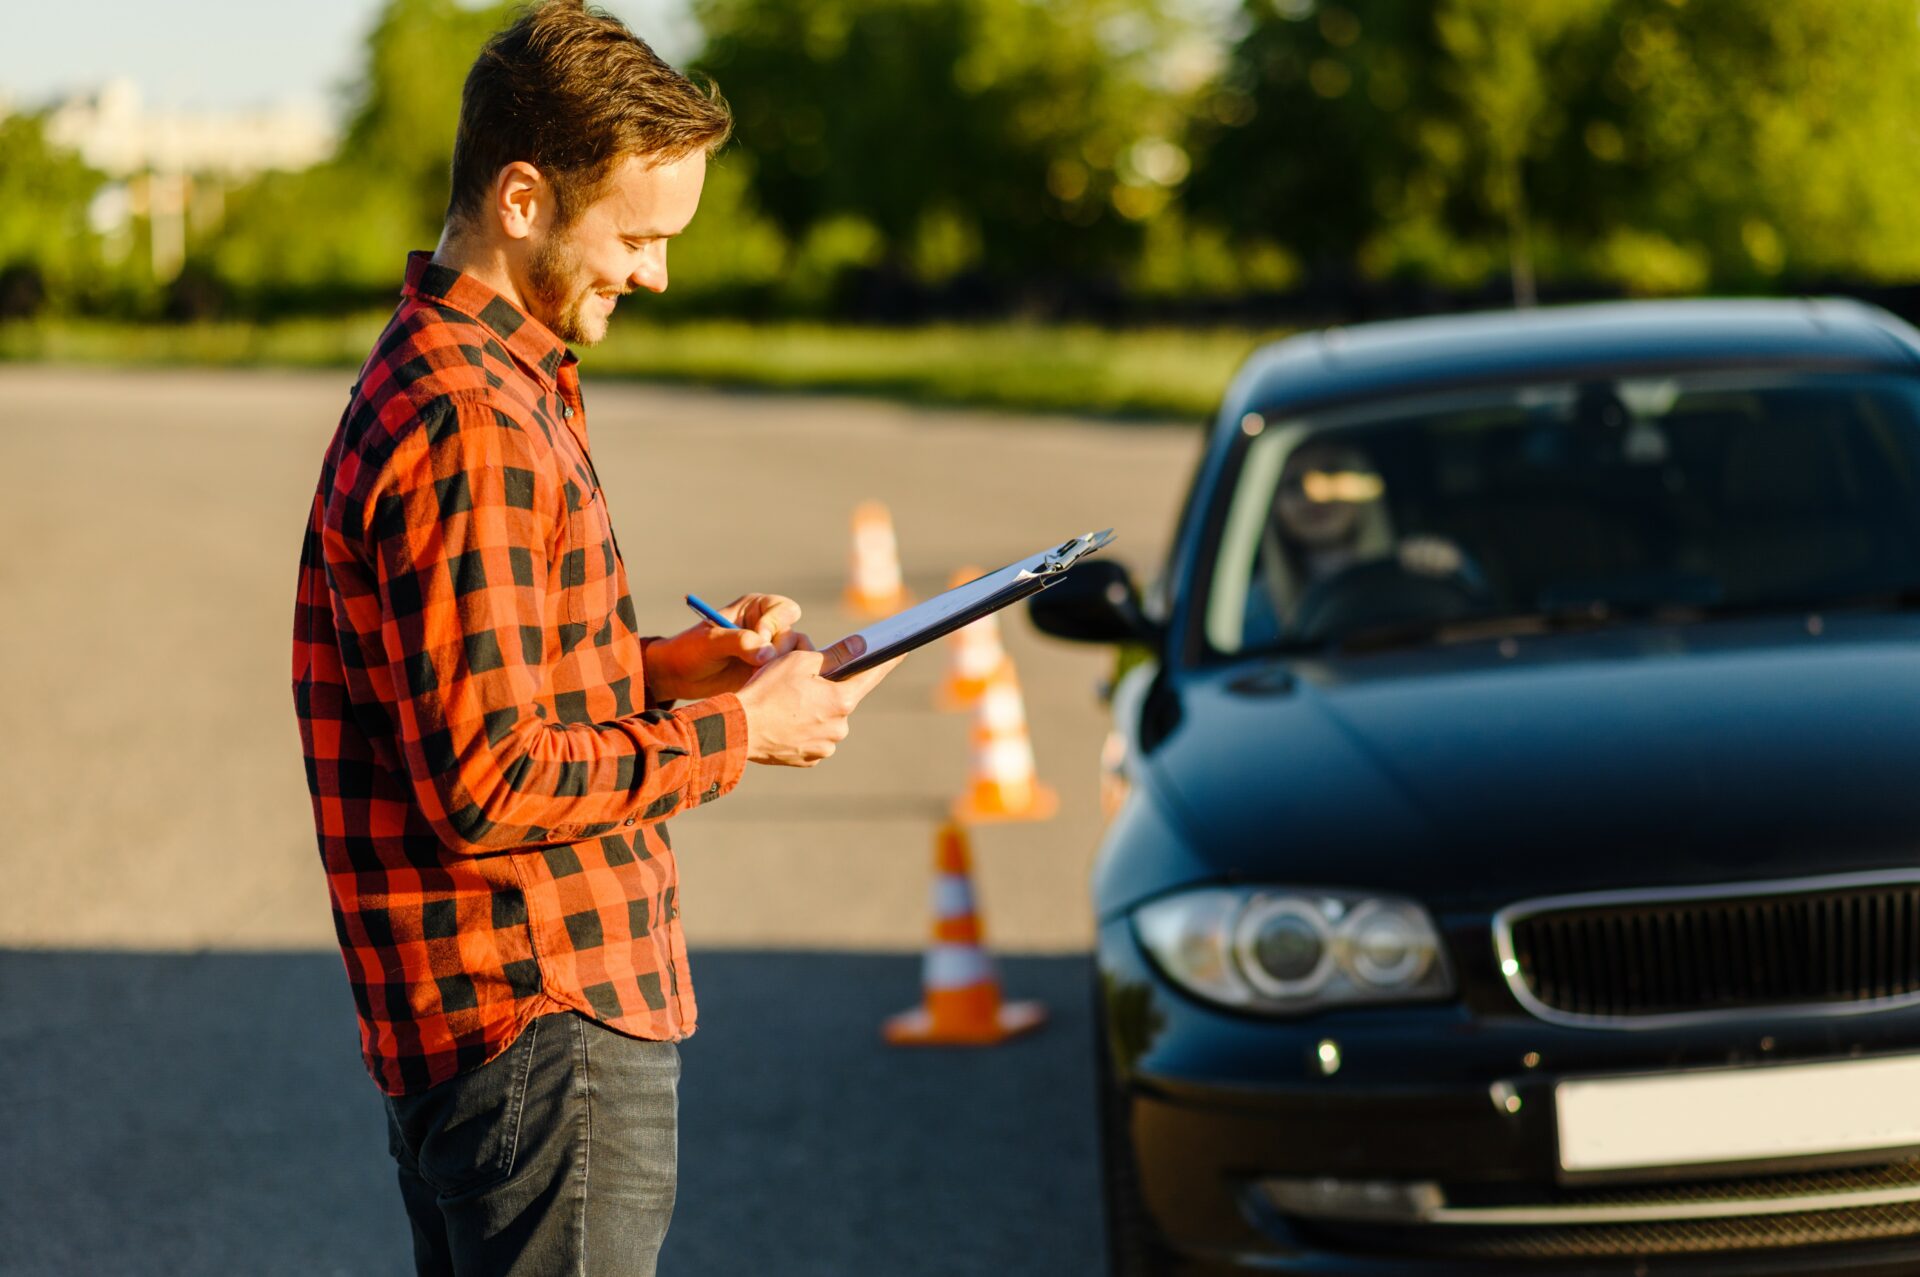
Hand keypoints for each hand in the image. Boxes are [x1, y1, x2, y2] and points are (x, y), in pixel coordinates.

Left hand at [645, 593, 807, 701]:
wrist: (678, 676)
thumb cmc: (690, 650)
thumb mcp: (711, 641)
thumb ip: (740, 642)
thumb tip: (768, 653)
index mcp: (756, 609)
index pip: (785, 609)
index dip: (776, 624)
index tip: (759, 638)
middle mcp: (768, 628)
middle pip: (794, 636)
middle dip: (779, 651)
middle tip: (759, 665)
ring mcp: (770, 652)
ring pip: (797, 657)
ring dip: (784, 668)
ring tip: (759, 677)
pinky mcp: (769, 674)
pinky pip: (789, 677)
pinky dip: (782, 682)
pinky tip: (761, 688)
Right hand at [734, 648, 903, 766]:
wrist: (737, 730)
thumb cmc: (766, 690)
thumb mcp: (799, 661)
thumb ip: (834, 654)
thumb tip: (860, 647)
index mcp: (842, 701)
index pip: (871, 675)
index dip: (887, 659)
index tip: (902, 649)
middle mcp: (839, 727)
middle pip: (841, 698)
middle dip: (827, 688)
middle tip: (800, 681)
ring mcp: (824, 746)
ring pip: (825, 719)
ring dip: (813, 709)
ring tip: (785, 703)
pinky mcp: (808, 759)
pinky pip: (811, 736)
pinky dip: (801, 727)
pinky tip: (782, 720)